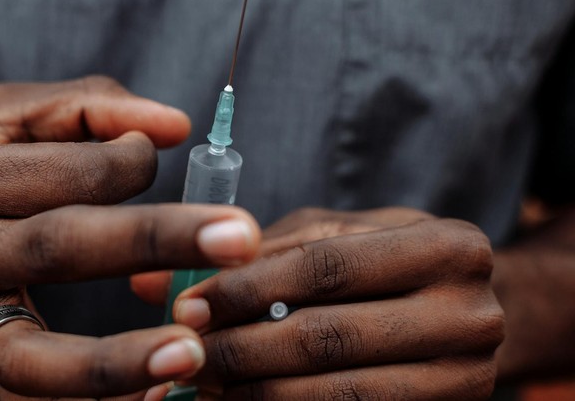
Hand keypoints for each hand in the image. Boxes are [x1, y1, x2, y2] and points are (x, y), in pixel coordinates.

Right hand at [0, 77, 259, 398]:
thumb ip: (88, 105)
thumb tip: (175, 125)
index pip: (67, 169)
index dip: (131, 160)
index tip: (159, 154)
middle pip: (60, 246)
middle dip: (156, 240)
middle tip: (241, 237)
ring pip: (32, 350)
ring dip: (114, 360)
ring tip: (193, 353)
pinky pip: (24, 393)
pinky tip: (154, 398)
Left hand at [139, 207, 503, 399]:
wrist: (464, 317)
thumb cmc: (385, 263)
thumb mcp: (337, 237)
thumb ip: (255, 253)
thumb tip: (149, 283)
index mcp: (447, 247)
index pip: (325, 268)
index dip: (248, 289)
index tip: (187, 306)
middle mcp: (471, 314)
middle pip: (329, 337)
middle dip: (242, 350)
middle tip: (185, 355)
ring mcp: (469, 379)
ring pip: (340, 395)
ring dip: (259, 395)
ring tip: (202, 388)